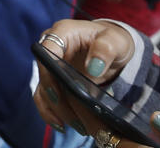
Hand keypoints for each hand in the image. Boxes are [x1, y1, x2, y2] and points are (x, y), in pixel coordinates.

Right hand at [31, 19, 136, 139]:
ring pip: (44, 90)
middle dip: (57, 99)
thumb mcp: (115, 41)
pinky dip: (52, 113)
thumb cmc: (112, 41)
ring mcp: (51, 65)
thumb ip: (105, 49)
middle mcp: (51, 48)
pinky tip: (63, 125)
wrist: (112, 48)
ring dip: (57, 111)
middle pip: (45, 75)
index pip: (47, 50)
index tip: (58, 93)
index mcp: (63, 33)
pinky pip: (46, 98)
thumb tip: (92, 67)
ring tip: (79, 127)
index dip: (49, 71)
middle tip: (77, 120)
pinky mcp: (54, 81)